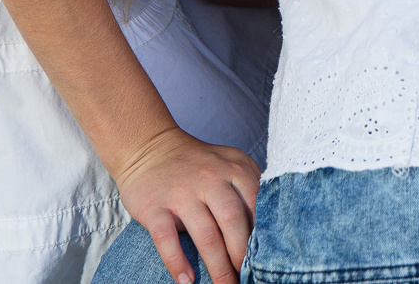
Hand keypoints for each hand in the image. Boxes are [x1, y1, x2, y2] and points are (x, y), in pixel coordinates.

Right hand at [112, 125, 259, 283]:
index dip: (262, 234)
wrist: (149, 147)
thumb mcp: (229, 163)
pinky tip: (187, 280)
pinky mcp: (154, 207)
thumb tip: (269, 225)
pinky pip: (166, 238)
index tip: (267, 258)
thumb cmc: (195, 164)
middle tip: (247, 278)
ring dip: (217, 266)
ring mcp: (181, 193)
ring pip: (205, 234)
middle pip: (233, 221)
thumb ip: (249, 186)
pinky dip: (177, 261)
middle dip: (242, 255)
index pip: (256, 205)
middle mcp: (210, 179)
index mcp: (234, 169)